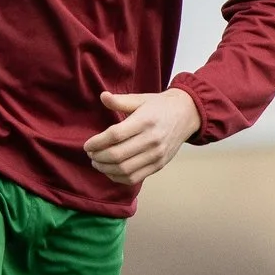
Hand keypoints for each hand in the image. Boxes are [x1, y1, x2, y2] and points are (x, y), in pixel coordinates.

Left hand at [84, 87, 200, 185]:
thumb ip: (120, 101)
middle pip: (117, 155)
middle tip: (90, 155)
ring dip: (106, 169)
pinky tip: (110, 171)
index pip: (115, 135)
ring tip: (97, 163)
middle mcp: (152, 139)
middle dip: (98, 157)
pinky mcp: (159, 165)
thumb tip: (103, 96)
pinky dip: (118, 177)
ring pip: (124, 169)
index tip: (87, 145)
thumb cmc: (159, 106)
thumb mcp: (140, 99)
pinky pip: (135, 177)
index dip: (97, 142)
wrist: (187, 115)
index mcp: (145, 120)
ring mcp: (156, 154)